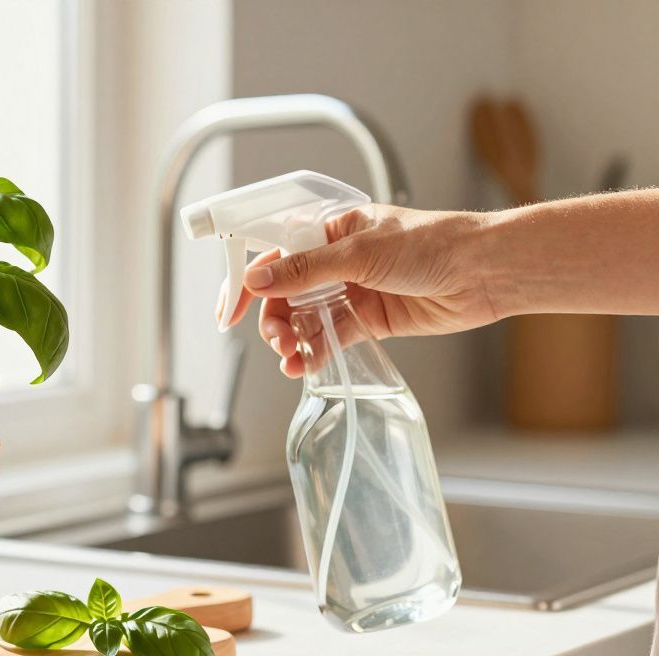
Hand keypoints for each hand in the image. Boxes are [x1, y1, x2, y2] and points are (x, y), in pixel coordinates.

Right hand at [223, 205, 500, 377]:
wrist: (485, 272)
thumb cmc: (433, 244)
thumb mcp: (361, 253)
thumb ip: (306, 270)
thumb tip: (258, 279)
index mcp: (332, 230)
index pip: (276, 254)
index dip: (251, 281)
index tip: (231, 309)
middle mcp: (338, 260)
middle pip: (286, 292)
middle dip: (273, 318)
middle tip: (275, 339)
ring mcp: (353, 290)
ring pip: (305, 318)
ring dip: (291, 339)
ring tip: (289, 358)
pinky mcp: (369, 319)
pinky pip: (330, 337)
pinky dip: (314, 352)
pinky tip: (304, 366)